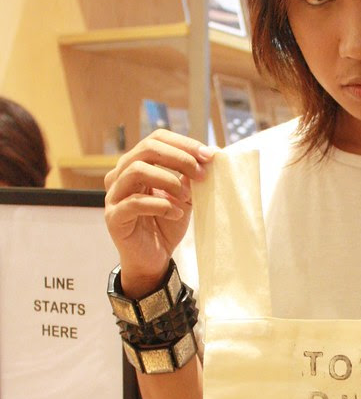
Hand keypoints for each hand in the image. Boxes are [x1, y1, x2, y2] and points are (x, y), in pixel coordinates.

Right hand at [104, 130, 214, 295]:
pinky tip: (175, 213)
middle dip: (179, 158)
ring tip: (186, 196)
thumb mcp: (184, 197)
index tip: (208, 155)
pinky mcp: (114, 217)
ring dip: (168, 180)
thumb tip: (207, 156)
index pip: (157, 139)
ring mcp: (114, 195)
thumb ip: (189, 177)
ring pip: (137, 170)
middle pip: (147, 149)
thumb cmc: (166, 224)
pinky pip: (134, 202)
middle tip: (201, 174)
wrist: (154, 259)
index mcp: (136, 164)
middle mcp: (121, 175)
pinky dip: (160, 205)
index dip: (183, 143)